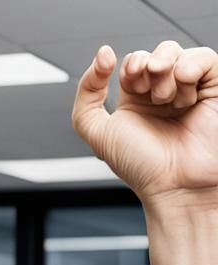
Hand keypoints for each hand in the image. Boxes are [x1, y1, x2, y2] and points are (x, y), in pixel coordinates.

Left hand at [72, 42, 217, 207]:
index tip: (129, 79)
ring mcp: (188, 91)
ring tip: (166, 99)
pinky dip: (190, 66)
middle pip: (154, 54)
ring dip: (165, 71)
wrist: (175, 184)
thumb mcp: (99, 133)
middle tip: (148, 92)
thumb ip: (86, 99)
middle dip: (146, 66)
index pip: (133, 63)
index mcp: (136, 102)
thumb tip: (102, 57)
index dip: (130, 65)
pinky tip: (183, 91)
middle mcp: (162, 94)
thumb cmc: (141, 165)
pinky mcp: (214, 89)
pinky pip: (204, 57)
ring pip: (177, 54)